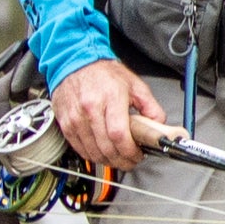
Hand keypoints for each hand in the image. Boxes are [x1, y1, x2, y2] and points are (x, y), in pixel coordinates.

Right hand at [53, 58, 162, 177]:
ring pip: (91, 150)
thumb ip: (150, 106)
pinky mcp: (65, 123)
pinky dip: (91, 155)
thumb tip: (160, 124)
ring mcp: (75, 117)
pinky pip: (78, 147)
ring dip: (107, 160)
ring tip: (118, 158)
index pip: (119, 134)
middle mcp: (90, 108)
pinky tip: (101, 153)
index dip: (129, 151)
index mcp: (111, 97)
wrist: (74, 63)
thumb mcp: (135, 85)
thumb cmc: (103, 73)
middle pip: (106, 146)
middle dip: (121, 160)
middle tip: (131, 160)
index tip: (137, 155)